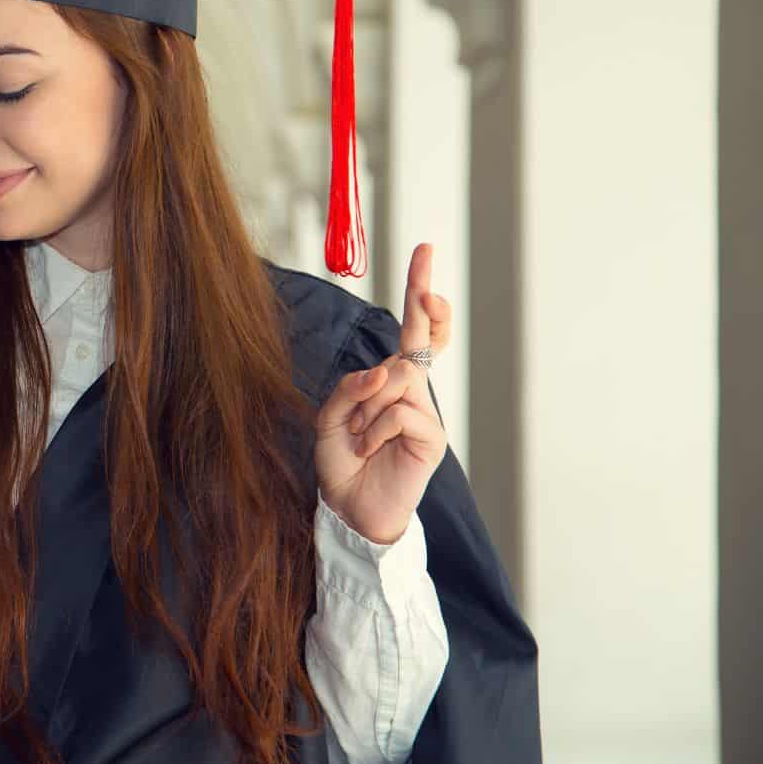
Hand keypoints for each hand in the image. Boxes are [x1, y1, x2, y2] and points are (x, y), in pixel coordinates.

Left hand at [312, 243, 451, 544]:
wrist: (351, 509)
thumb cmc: (341, 460)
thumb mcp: (330, 417)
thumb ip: (352, 388)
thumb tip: (384, 372)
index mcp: (389, 380)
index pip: (411, 332)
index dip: (420, 295)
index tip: (424, 253)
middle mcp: (411, 390)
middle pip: (423, 338)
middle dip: (424, 299)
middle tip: (425, 263)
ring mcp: (425, 413)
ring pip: (397, 379)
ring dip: (366, 408)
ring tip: (360, 437)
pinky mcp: (432, 437)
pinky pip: (399, 412)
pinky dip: (373, 430)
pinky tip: (370, 449)